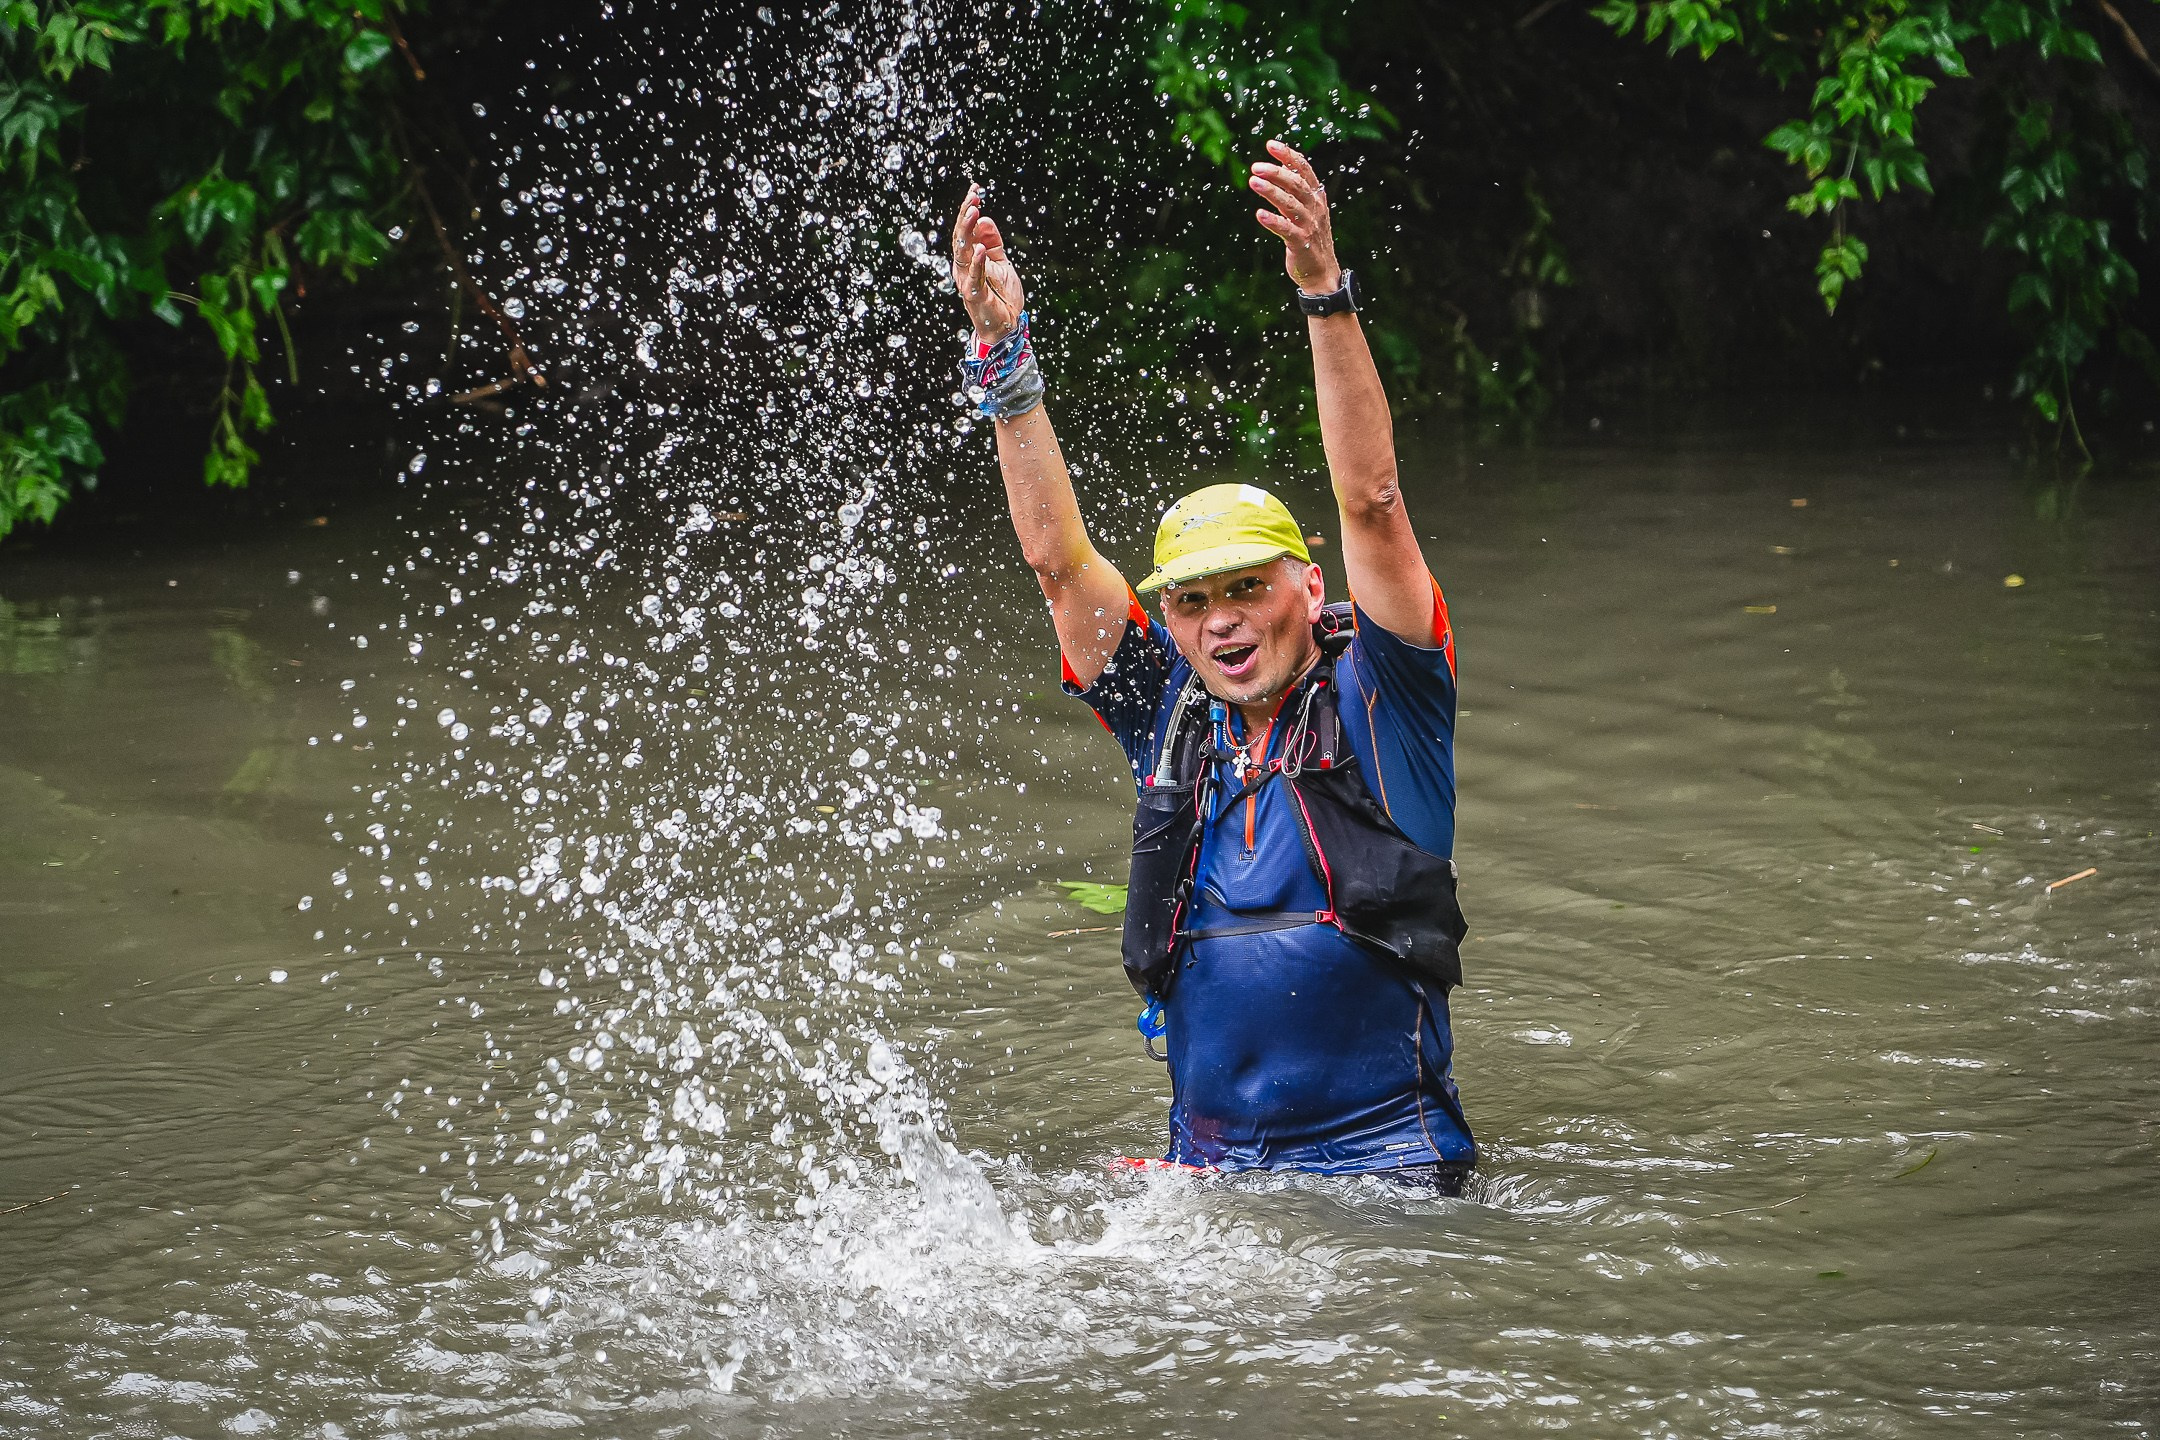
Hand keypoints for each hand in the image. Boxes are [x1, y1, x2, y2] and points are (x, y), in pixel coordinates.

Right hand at [951, 183, 1025, 344]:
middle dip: (966, 215)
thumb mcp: (1001, 262)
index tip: (975, 190)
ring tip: (975, 212)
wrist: (1007, 325)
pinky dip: (978, 263)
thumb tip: (985, 219)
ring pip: (962, 253)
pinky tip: (982, 249)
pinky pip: (974, 277)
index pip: (966, 229)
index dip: (968, 209)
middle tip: (973, 197)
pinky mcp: (975, 295)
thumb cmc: (1002, 295)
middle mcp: (963, 267)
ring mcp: (967, 281)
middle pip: (960, 237)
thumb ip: (992, 242)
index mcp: (968, 258)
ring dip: (968, 232)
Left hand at [1250, 140, 1342, 295]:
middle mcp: (1315, 209)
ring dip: (1271, 192)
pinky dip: (1273, 221)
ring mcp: (1310, 226)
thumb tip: (1281, 166)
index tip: (1270, 145)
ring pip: (1291, 204)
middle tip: (1255, 166)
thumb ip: (1294, 191)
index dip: (1288, 156)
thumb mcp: (1305, 211)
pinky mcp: (1302, 243)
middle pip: (1296, 184)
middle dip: (1276, 173)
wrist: (1322, 274)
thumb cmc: (1310, 240)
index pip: (1304, 170)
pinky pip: (1287, 230)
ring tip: (1253, 182)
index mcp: (1316, 198)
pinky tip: (1259, 214)